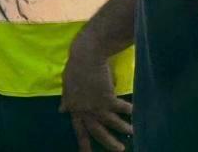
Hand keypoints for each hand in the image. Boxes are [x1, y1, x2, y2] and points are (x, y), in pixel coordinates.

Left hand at [60, 29, 132, 151]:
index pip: (78, 130)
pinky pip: (121, 108)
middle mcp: (85, 110)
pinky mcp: (108, 97)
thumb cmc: (75, 67)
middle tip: (120, 150)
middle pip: (97, 132)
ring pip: (112, 123)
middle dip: (109, 143)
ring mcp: (97, 105)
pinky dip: (129, 110)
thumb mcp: (67, 85)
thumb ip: (67, 99)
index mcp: (74, 107)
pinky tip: (135, 112)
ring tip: (132, 131)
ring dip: (123, 128)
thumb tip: (62, 110)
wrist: (86, 55)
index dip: (83, 143)